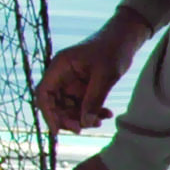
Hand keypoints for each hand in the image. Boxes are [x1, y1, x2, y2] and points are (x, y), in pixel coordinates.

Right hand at [34, 8, 151, 132]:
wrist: (125, 39)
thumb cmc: (113, 50)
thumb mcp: (105, 76)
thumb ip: (94, 99)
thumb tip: (84, 123)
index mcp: (59, 67)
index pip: (44, 93)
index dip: (48, 113)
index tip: (57, 130)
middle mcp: (61, 75)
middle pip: (54, 104)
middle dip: (67, 118)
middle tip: (83, 128)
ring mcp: (71, 82)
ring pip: (68, 107)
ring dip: (82, 117)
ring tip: (100, 120)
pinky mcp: (81, 87)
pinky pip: (81, 105)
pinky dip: (92, 112)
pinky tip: (106, 114)